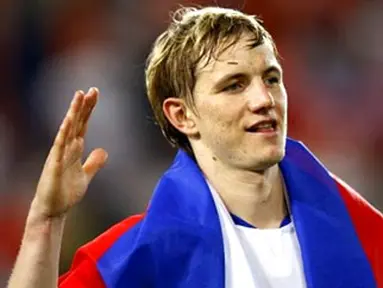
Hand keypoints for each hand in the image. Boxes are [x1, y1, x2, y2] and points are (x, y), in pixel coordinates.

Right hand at [32, 88, 107, 218]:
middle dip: (83, 106)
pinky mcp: (55, 165)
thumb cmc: (66, 192)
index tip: (94, 94)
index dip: (88, 109)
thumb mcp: (86, 175)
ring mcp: (59, 155)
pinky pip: (60, 146)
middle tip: (91, 89)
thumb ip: (94, 162)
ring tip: (79, 96)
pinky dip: (65, 133)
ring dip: (73, 113)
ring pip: (67, 129)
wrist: (53, 210)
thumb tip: (104, 150)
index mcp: (74, 149)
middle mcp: (66, 148)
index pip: (83, 124)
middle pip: (76, 122)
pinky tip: (69, 121)